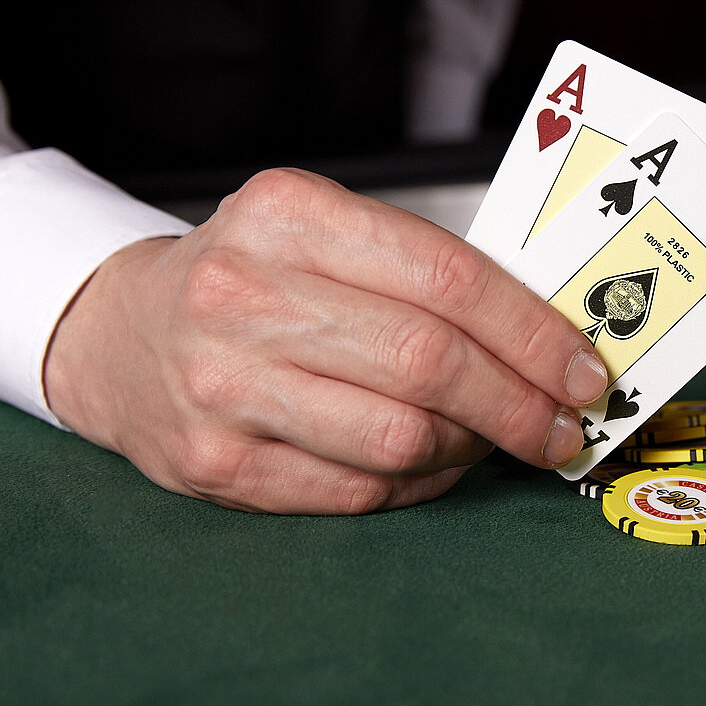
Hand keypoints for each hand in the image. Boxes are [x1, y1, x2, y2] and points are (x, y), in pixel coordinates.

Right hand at [42, 168, 608, 513]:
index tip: (583, 370)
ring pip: (401, 438)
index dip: (532, 333)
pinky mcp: (215, 464)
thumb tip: (548, 337)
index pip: (448, 277)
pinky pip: (358, 492)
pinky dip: (419, 485)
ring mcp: (223, 384)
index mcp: (289, 214)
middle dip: (520, 405)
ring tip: (492, 439)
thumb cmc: (252, 279)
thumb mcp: (324, 234)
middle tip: (561, 426)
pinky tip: (433, 465)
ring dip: (472, 449)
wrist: (121, 332)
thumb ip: (423, 271)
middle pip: (431, 364)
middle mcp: (245, 293)